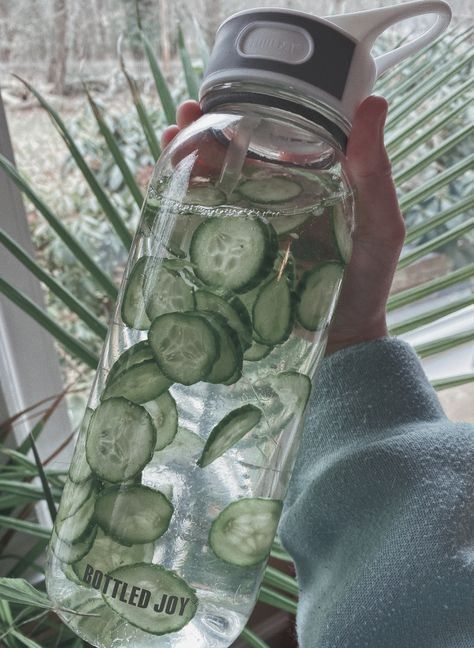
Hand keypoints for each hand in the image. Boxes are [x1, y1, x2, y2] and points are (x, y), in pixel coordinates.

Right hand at [161, 96, 405, 355]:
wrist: (342, 336)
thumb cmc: (367, 280)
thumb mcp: (380, 225)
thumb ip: (375, 174)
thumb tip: (373, 104)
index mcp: (306, 181)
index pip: (272, 137)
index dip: (245, 113)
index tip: (222, 95)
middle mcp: (272, 198)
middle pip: (231, 156)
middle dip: (203, 132)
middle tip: (183, 119)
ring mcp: (249, 226)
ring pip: (210, 185)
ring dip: (184, 161)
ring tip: (168, 144)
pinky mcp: (232, 256)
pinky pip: (201, 224)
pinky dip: (178, 204)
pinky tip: (161, 190)